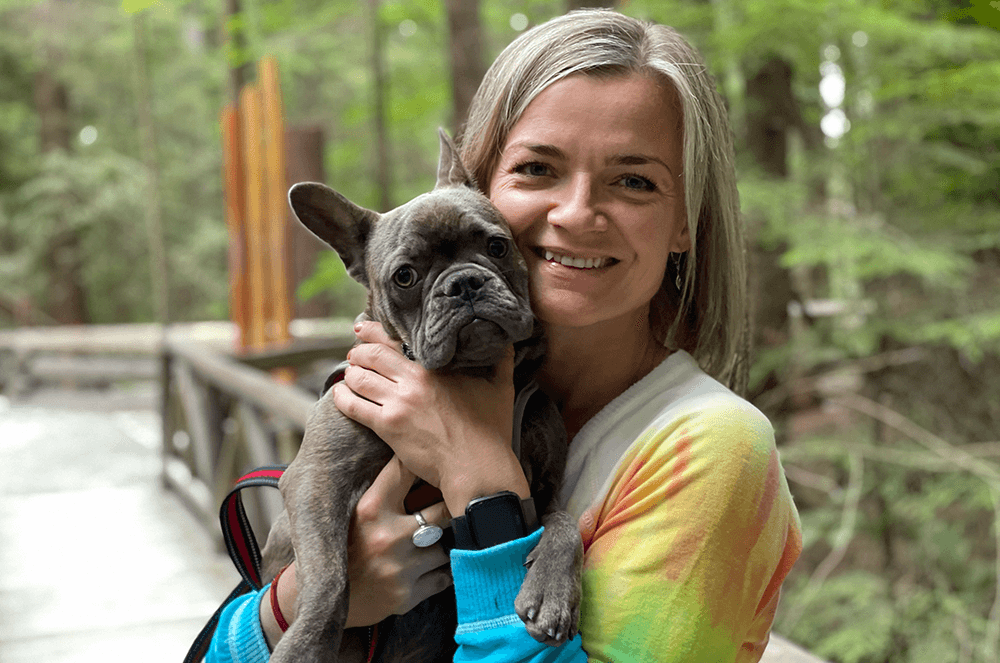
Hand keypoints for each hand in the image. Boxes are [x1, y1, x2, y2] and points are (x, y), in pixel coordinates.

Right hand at [261, 457, 452, 645]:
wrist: (325, 600)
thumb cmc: (344, 547)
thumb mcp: (354, 512)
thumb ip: (381, 487)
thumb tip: (407, 451)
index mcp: (369, 509)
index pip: (407, 470)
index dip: (425, 465)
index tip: (435, 463)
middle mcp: (386, 537)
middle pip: (442, 508)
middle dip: (447, 507)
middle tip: (451, 504)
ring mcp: (399, 568)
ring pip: (446, 544)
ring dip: (444, 543)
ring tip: (435, 540)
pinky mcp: (408, 595)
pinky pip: (444, 575)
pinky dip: (441, 571)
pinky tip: (428, 566)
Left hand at [332, 320, 529, 514]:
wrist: (477, 466)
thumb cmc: (491, 430)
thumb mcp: (500, 387)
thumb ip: (501, 359)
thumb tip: (506, 339)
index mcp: (435, 366)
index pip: (394, 339)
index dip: (372, 331)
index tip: (361, 328)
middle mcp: (413, 380)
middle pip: (371, 355)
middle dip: (358, 352)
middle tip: (354, 354)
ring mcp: (398, 403)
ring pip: (359, 378)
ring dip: (349, 374)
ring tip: (349, 374)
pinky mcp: (388, 427)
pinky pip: (354, 406)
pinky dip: (342, 398)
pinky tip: (339, 394)